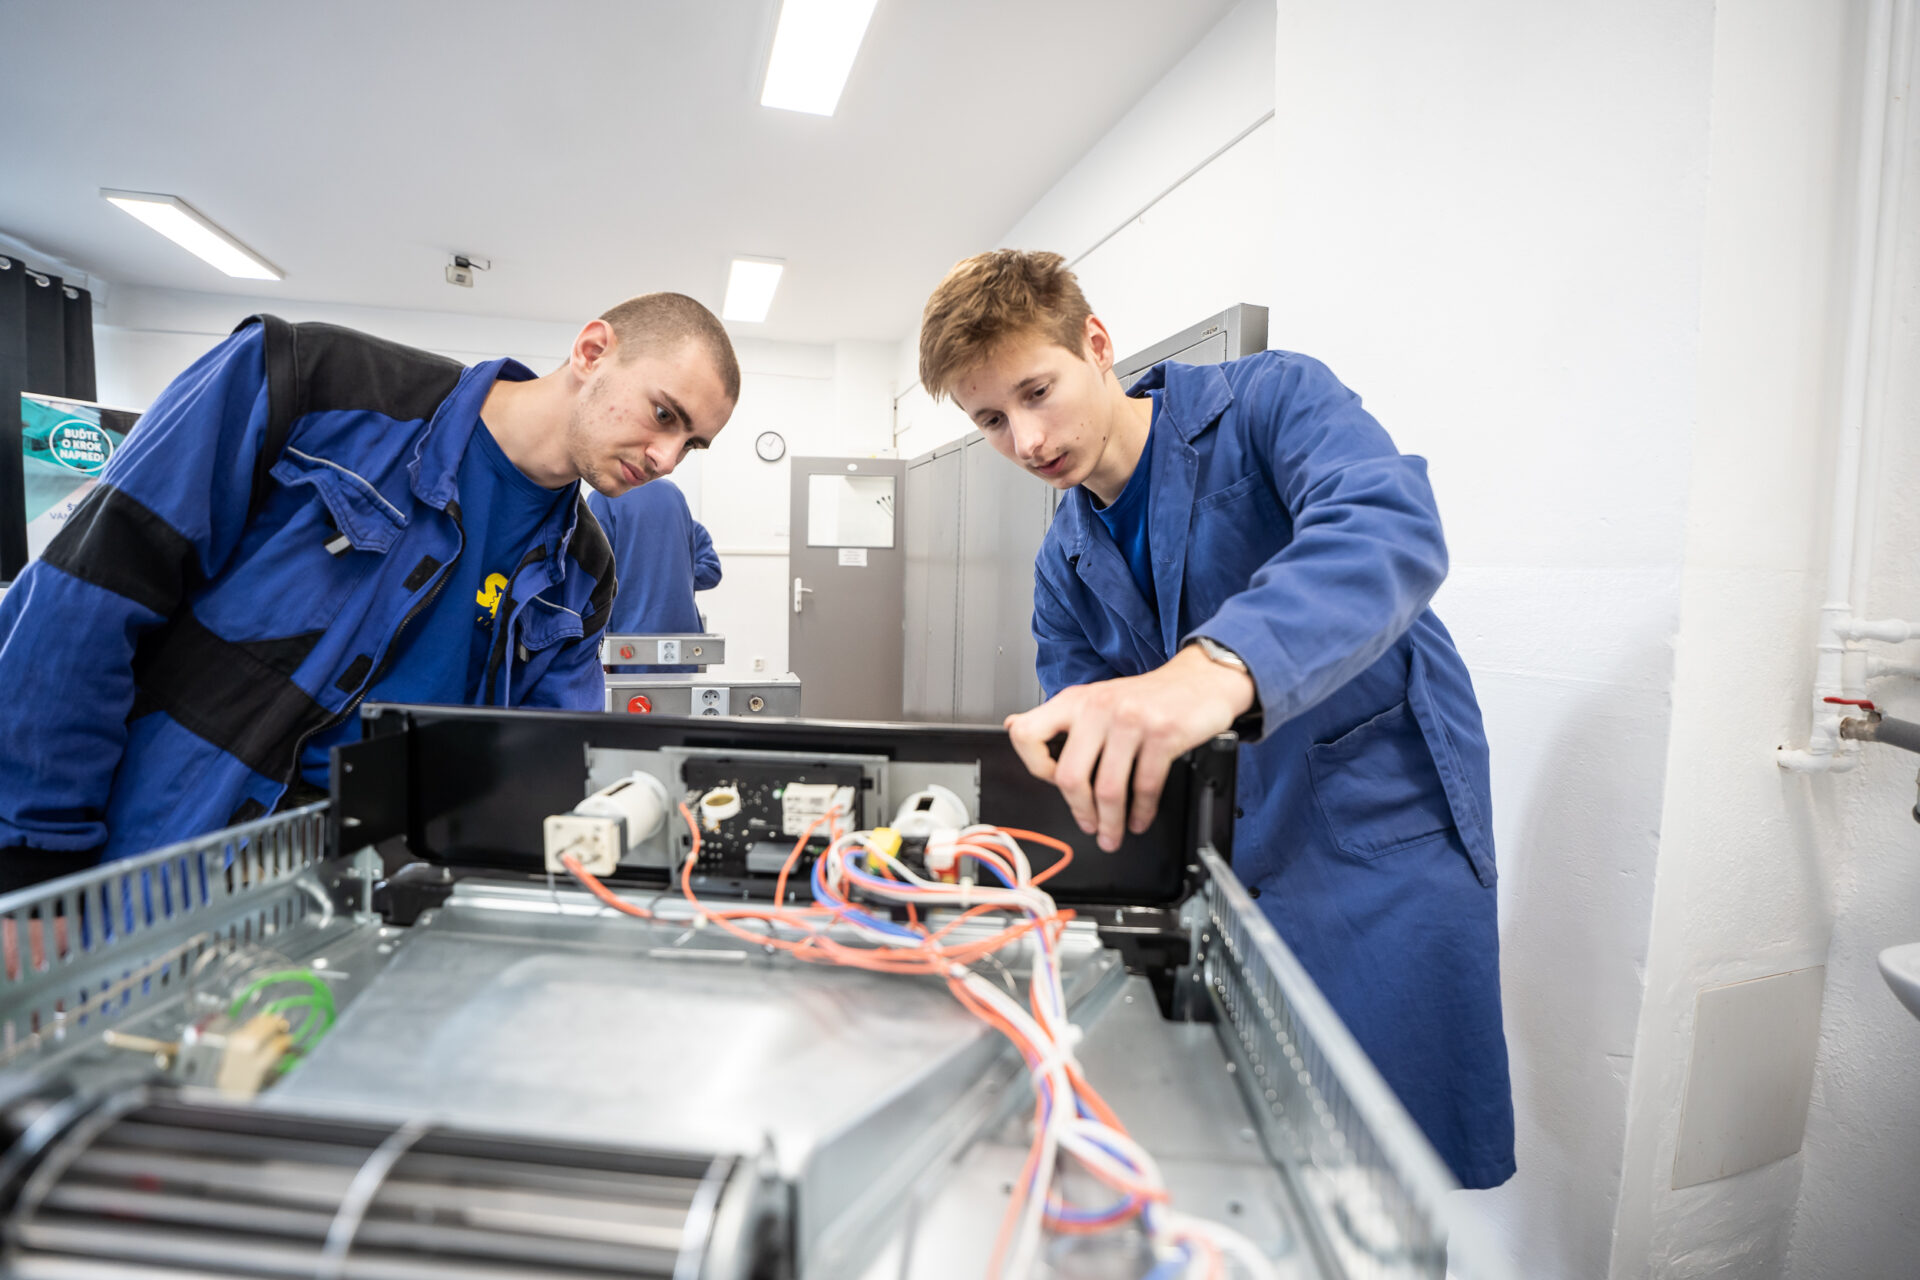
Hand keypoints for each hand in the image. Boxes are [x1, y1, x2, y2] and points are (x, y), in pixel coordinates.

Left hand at [1005, 645, 1254, 851]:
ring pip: (1107, 788)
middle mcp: (1098, 707)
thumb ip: (1059, 718)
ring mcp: (1130, 720)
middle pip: (1068, 775)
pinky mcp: (1162, 734)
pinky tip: (1139, 818)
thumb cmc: (1148, 697)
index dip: (1035, 766)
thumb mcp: (1096, 698)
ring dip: (1111, 822)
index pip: (1027, 735)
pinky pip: (1144, 786)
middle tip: (1089, 827)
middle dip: (1078, 812)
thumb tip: (1013, 726)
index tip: (1051, 782)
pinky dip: (1141, 812)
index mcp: (1075, 701)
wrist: (1201, 680)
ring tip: (1114, 833)